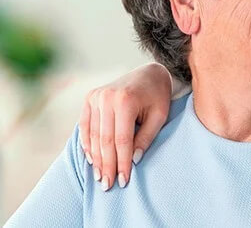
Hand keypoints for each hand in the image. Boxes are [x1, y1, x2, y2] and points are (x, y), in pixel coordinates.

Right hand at [78, 63, 171, 190]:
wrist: (148, 72)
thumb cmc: (158, 96)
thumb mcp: (159, 116)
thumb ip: (146, 137)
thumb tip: (133, 161)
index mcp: (126, 101)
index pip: (122, 140)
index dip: (122, 162)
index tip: (124, 181)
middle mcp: (107, 98)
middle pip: (105, 140)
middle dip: (107, 165)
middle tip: (108, 186)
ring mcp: (95, 96)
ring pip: (93, 135)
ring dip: (96, 159)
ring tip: (100, 177)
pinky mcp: (90, 98)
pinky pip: (85, 126)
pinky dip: (87, 144)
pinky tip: (92, 160)